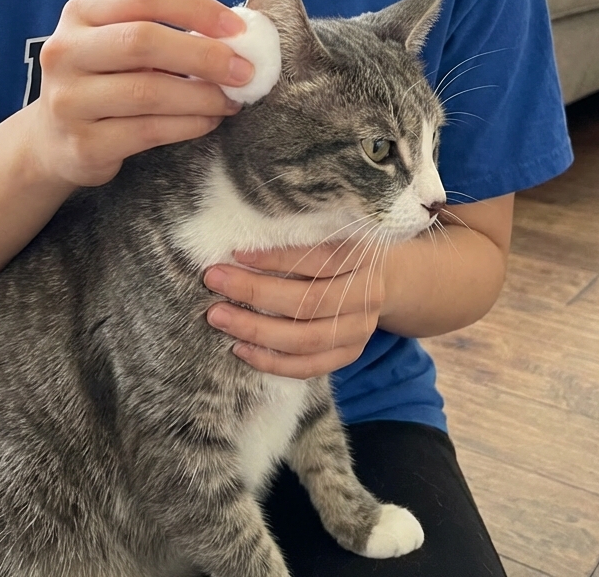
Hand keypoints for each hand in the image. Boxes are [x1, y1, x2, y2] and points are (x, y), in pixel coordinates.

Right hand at [28, 0, 253, 186]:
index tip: (238, 29)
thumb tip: (237, 38)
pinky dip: (189, 125)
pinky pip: (148, 131)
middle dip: (204, 55)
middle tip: (244, 71)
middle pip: (143, 41)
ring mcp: (68, 100)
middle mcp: (66, 51)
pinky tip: (208, 121)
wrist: (51, 139)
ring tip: (231, 100)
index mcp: (81, 13)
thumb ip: (164, 31)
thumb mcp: (118, 43)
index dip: (197, 8)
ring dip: (203, 96)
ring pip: (149, 91)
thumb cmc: (103, 80)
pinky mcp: (82, 144)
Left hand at [202, 236, 390, 378]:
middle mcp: (367, 295)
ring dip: (256, 329)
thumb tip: (241, 241)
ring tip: (218, 316)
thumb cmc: (342, 247)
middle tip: (214, 281)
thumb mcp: (332, 231)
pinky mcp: (349, 354)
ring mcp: (360, 330)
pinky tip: (240, 349)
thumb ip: (299, 236)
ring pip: (305, 339)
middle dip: (255, 292)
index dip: (277, 258)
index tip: (237, 252)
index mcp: (364, 256)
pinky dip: (271, 362)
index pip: (319, 259)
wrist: (384, 277)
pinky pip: (308, 367)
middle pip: (308, 301)